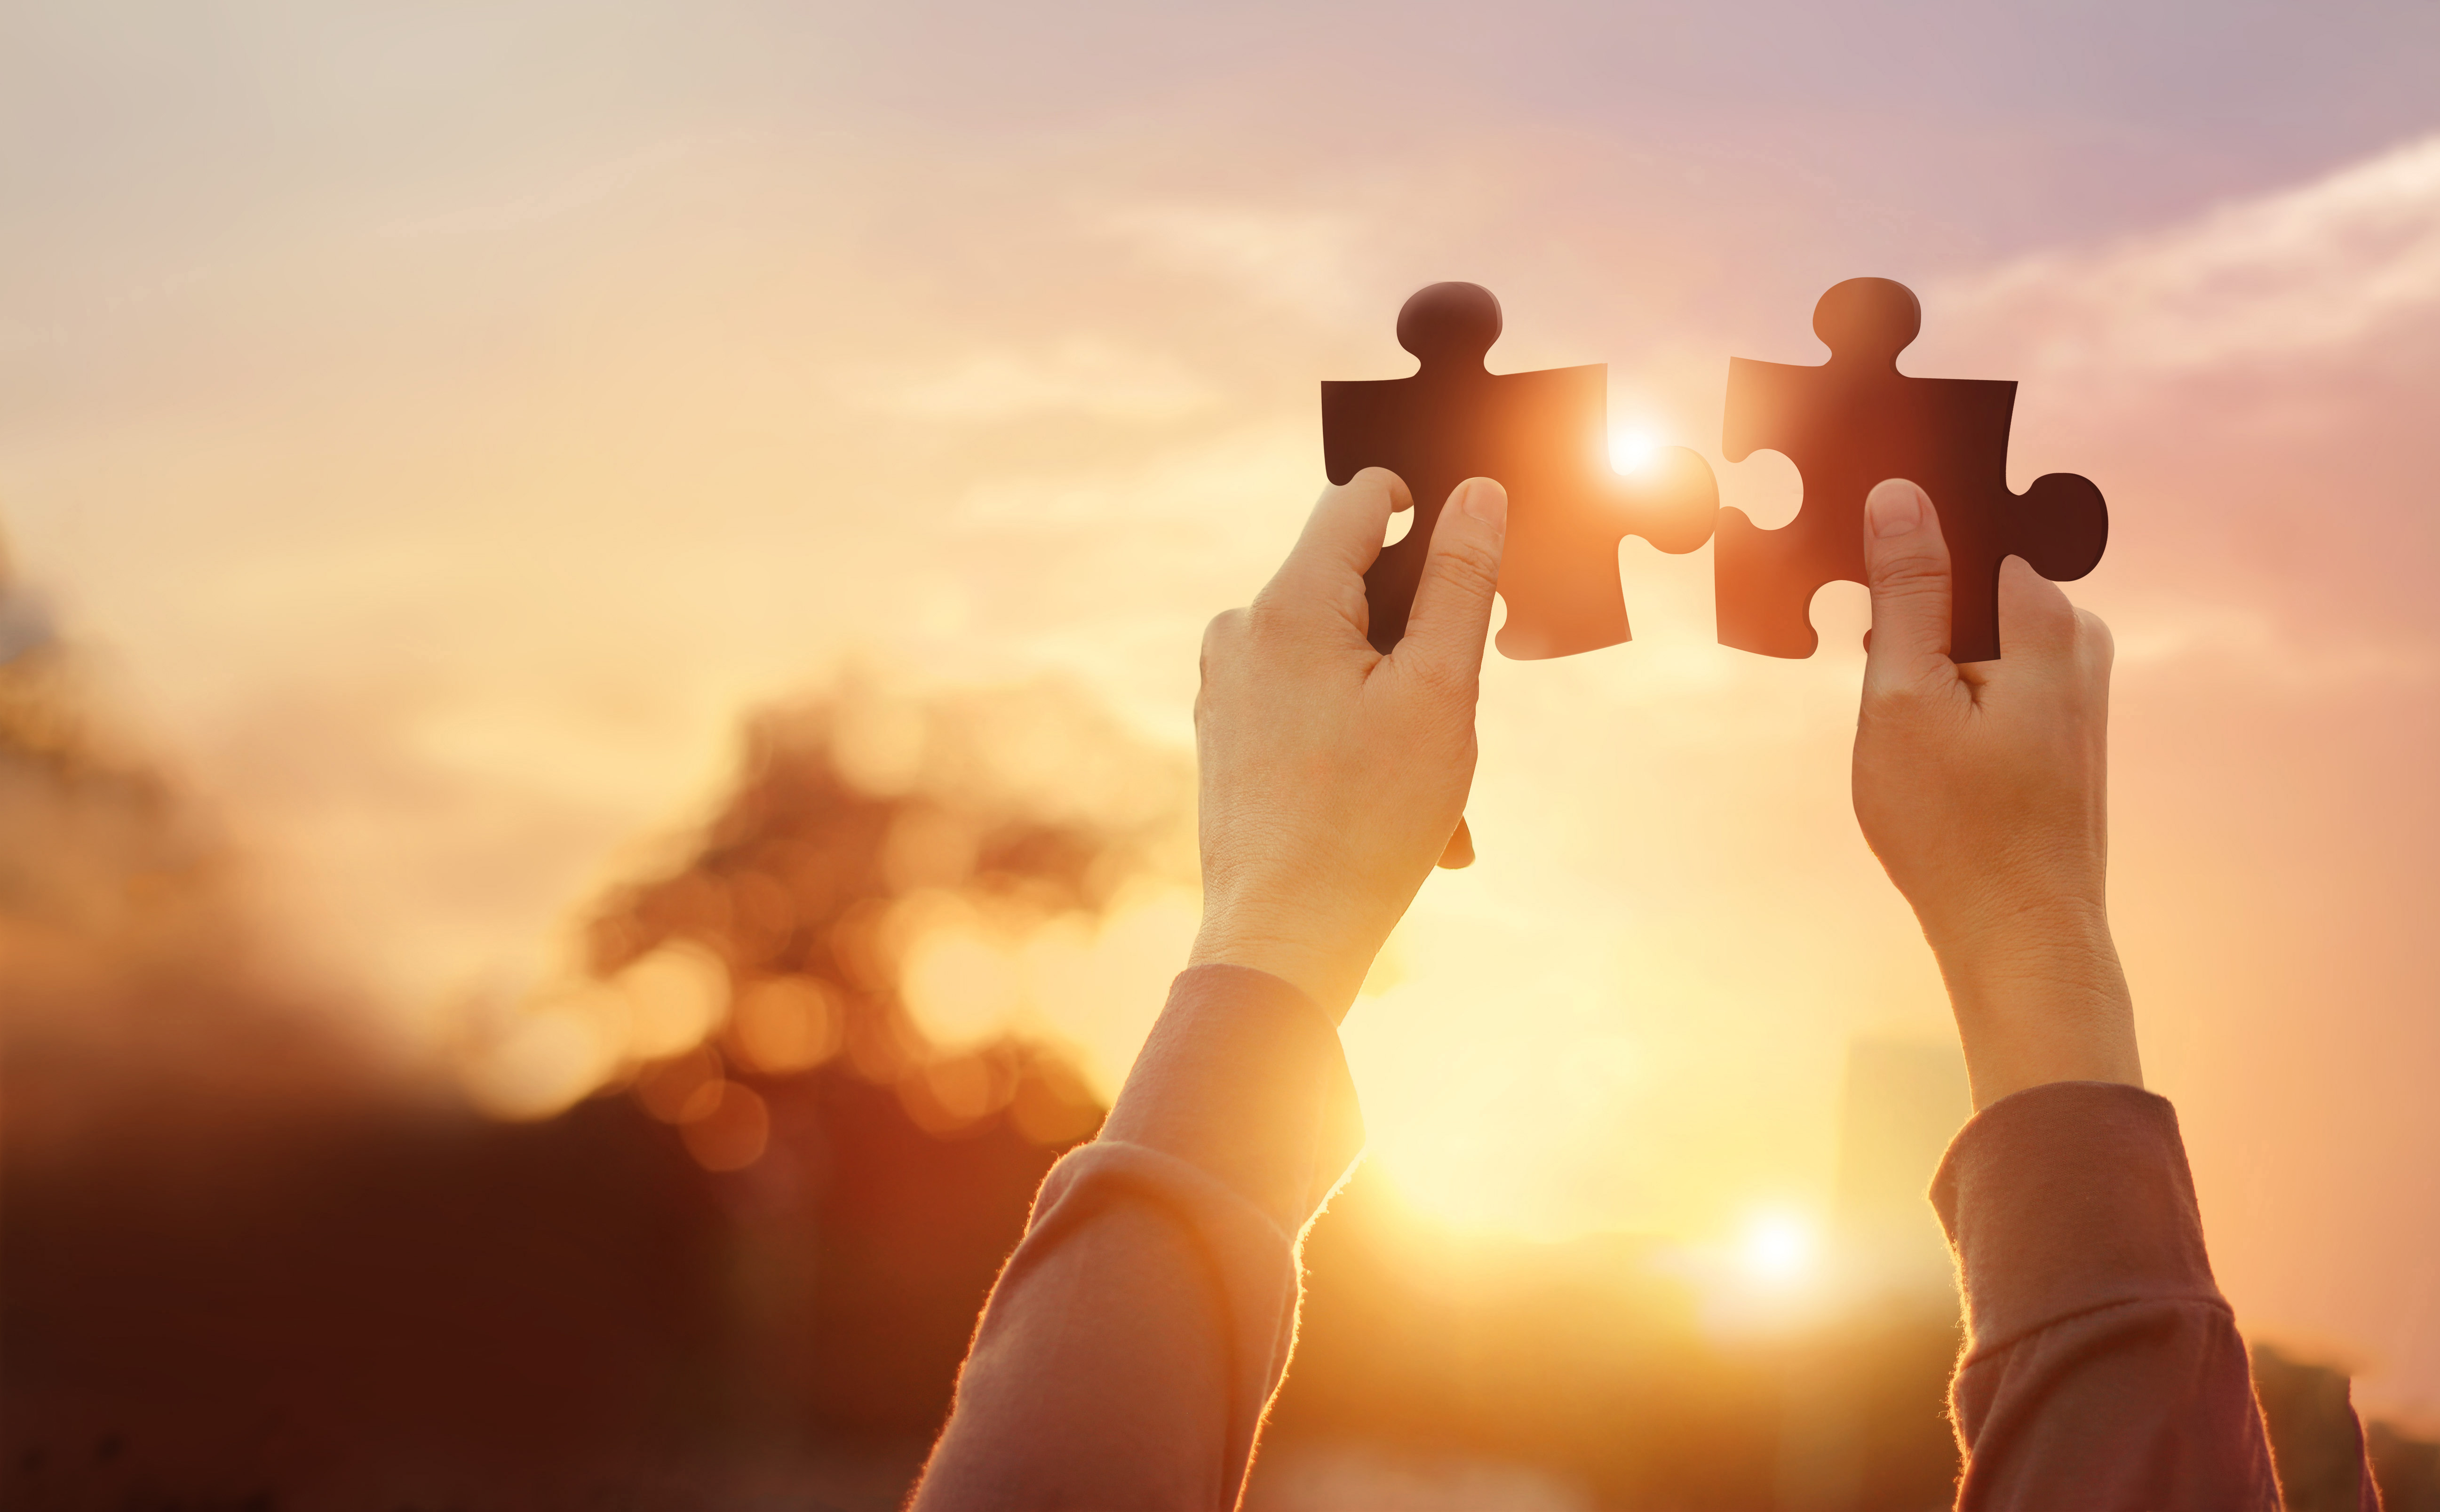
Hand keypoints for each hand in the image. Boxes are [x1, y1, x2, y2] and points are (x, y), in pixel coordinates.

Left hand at [1188, 468, 1507, 1021]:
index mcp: (1288, 604)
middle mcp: (1241, 629)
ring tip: (1428, 790)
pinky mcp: (1226, 727)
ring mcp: (1226, 681)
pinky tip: (1392, 808)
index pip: (1360, 498)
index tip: (1464, 574)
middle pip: (1354, 586)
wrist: (1283, 938)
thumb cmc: (1367, 823)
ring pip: (1339, 653)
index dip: (1424, 514)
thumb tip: (1475, 493)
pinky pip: (1309, 701)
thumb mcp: (1439, 690)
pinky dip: (1360, 739)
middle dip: (1418, 643)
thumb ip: (1459, 582)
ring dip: (1397, 706)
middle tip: (1451, 721)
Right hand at [1852, 478, 2141, 1108]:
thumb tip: (1900, 495)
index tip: (1862, 588)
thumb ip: (1905, 592)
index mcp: (2047, 618)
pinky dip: (1950, 687)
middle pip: (1972, 582)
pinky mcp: (2063, 720)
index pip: (1966, 528)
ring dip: (1926, 658)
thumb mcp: (1903, 697)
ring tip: (1897, 722)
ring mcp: (2078, 682)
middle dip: (1912, 613)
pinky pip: (1992, 669)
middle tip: (1870, 676)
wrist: (2020, 933)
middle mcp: (2079, 638)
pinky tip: (1925, 742)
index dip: (1904, 547)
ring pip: (1976, 632)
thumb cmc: (1956, 829)